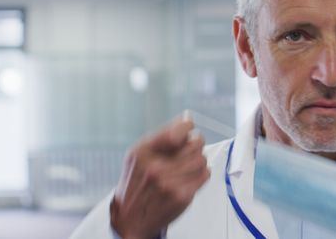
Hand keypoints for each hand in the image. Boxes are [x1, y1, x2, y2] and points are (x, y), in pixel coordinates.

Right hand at [110, 116, 210, 238]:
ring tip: (188, 165)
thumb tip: (188, 118)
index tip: (189, 129)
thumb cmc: (137, 182)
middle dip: (196, 144)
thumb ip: (163, 136)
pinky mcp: (181, 196)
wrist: (130, 216)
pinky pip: (205, 174)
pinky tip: (190, 177)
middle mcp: (155, 167)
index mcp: (143, 152)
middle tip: (190, 149)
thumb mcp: (139, 155)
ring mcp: (169, 183)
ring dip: (199, 160)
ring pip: (202, 159)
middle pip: (195, 144)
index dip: (188, 127)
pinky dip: (201, 174)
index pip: (177, 131)